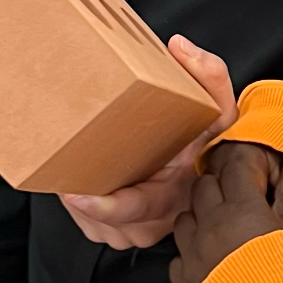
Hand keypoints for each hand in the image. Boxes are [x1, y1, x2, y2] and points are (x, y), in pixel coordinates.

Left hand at [59, 36, 235, 248]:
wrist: (200, 171)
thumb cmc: (203, 142)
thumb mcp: (216, 109)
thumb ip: (210, 76)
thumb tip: (180, 47)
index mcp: (177, 195)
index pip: (135, 210)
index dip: (104, 207)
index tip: (76, 195)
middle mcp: (156, 223)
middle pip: (102, 217)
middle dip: (80, 191)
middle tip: (65, 162)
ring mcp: (135, 233)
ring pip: (90, 220)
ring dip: (79, 194)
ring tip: (81, 163)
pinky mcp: (116, 235)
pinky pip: (87, 223)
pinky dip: (81, 202)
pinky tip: (89, 178)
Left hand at [169, 143, 282, 282]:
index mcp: (242, 208)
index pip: (236, 166)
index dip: (247, 163)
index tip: (259, 173)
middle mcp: (211, 225)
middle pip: (203, 186)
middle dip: (220, 185)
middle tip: (239, 198)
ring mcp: (194, 253)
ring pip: (184, 218)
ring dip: (200, 216)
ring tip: (220, 229)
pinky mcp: (185, 281)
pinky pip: (177, 256)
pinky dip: (190, 254)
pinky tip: (208, 262)